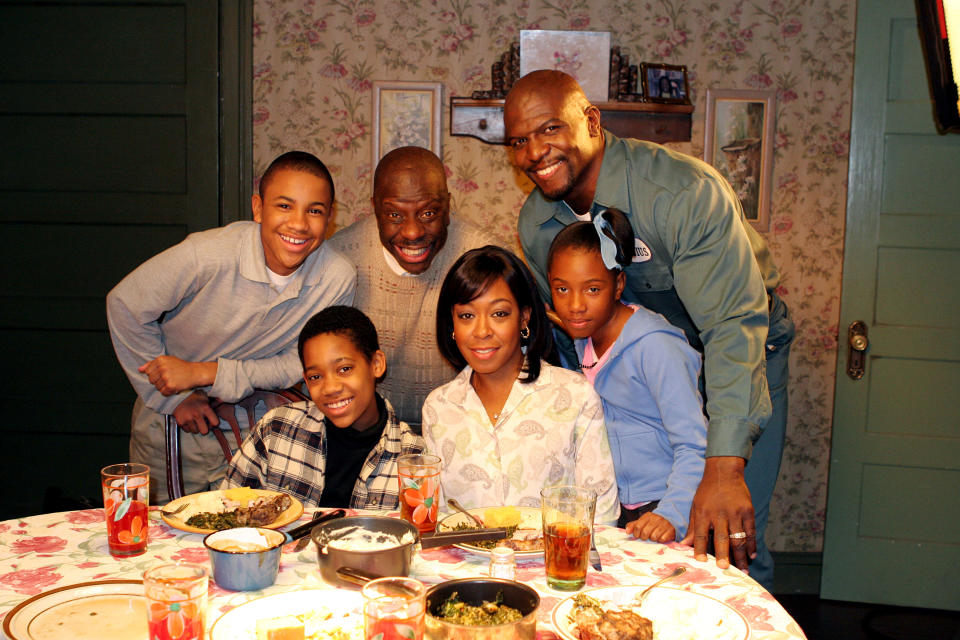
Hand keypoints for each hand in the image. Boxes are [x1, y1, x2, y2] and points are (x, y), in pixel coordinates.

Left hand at [138, 357, 215, 394]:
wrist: (195, 372)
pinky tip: (175, 386)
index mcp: (160, 360)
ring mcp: (166, 377)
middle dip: (159, 381)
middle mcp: (162, 368)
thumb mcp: (167, 361)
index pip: (148, 372)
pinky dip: (168, 392)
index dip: (155, 374)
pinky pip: (163, 392)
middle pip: (151, 380)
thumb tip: (139, 369)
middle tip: (169, 378)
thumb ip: (152, 364)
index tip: (163, 373)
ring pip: (157, 387)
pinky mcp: (170, 386)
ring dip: (164, 387)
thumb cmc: (180, 366)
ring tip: (173, 381)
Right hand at [172, 391, 218, 434]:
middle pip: (204, 431)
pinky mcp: (180, 422)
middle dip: (204, 429)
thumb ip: (214, 402)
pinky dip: (188, 427)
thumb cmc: (193, 397)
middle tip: (203, 424)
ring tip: (194, 420)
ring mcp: (188, 419)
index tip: (212, 421)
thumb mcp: (205, 397)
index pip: (215, 423)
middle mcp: (197, 414)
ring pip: (195, 431)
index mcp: (205, 408)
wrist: (177, 396)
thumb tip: (223, 400)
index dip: (214, 423)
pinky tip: (188, 420)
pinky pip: (187, 430)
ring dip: (196, 428)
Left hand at [626, 512, 675, 542]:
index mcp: (648, 516)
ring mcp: (664, 524)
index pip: (638, 526)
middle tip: (646, 537)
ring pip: (654, 537)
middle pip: (645, 533)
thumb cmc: (654, 522)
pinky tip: (661, 537)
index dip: (636, 533)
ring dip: (652, 539)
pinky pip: (662, 539)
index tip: (637, 535)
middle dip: (644, 537)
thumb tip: (627, 531)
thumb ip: (633, 525)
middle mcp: (656, 519)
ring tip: (654, 536)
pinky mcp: (671, 530)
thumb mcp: (643, 521)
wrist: (670, 519)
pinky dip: (660, 540)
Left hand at [681, 456, 754, 571]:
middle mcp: (719, 514)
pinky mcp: (747, 510)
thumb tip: (683, 545)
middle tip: (724, 568)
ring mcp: (735, 512)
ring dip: (741, 555)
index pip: (701, 534)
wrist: (724, 472)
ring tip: (743, 570)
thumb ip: (692, 528)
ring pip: (738, 537)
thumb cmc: (707, 492)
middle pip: (721, 538)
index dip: (700, 548)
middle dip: (723, 554)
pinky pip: (750, 531)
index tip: (701, 562)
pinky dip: (751, 544)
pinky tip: (751, 555)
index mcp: (704, 513)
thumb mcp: (695, 507)